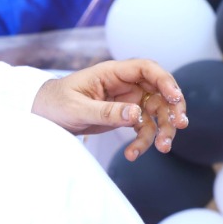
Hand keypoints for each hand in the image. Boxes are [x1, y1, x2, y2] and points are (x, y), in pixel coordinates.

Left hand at [32, 58, 188, 160]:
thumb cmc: (55, 103)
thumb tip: (136, 114)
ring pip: (155, 112)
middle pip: (159, 91)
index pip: (145, 69)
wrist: (43, 115)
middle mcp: (123, 84)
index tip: (175, 97)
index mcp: (111, 73)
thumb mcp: (77, 109)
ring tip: (163, 148)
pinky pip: (142, 127)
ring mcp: (126, 100)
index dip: (164, 80)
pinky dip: (143, 141)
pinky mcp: (124, 116)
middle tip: (179, 126)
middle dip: (171, 108)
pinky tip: (133, 155)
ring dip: (162, 130)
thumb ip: (106, 112)